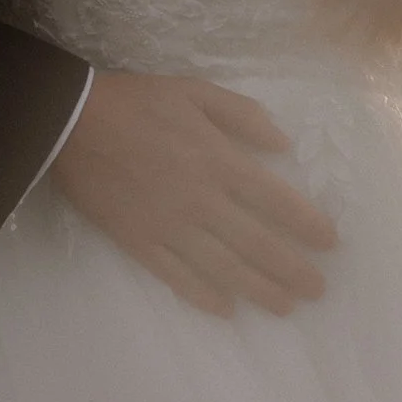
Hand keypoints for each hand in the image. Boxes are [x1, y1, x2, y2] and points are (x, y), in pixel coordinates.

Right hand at [50, 71, 335, 317]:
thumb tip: (284, 145)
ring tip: (285, 307)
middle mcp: (202, 201)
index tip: (330, 244)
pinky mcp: (139, 242)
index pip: (277, 201)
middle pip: (258, 245)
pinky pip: (177, 276)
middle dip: (293, 270)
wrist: (71, 122)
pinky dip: (203, 296)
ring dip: (259, 290)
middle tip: (318, 290)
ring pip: (224, 268)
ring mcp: (170, 226)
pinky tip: (225, 310)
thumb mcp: (196, 91)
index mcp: (220, 161)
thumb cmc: (138, 101)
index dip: (308, 225)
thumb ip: (243, 116)